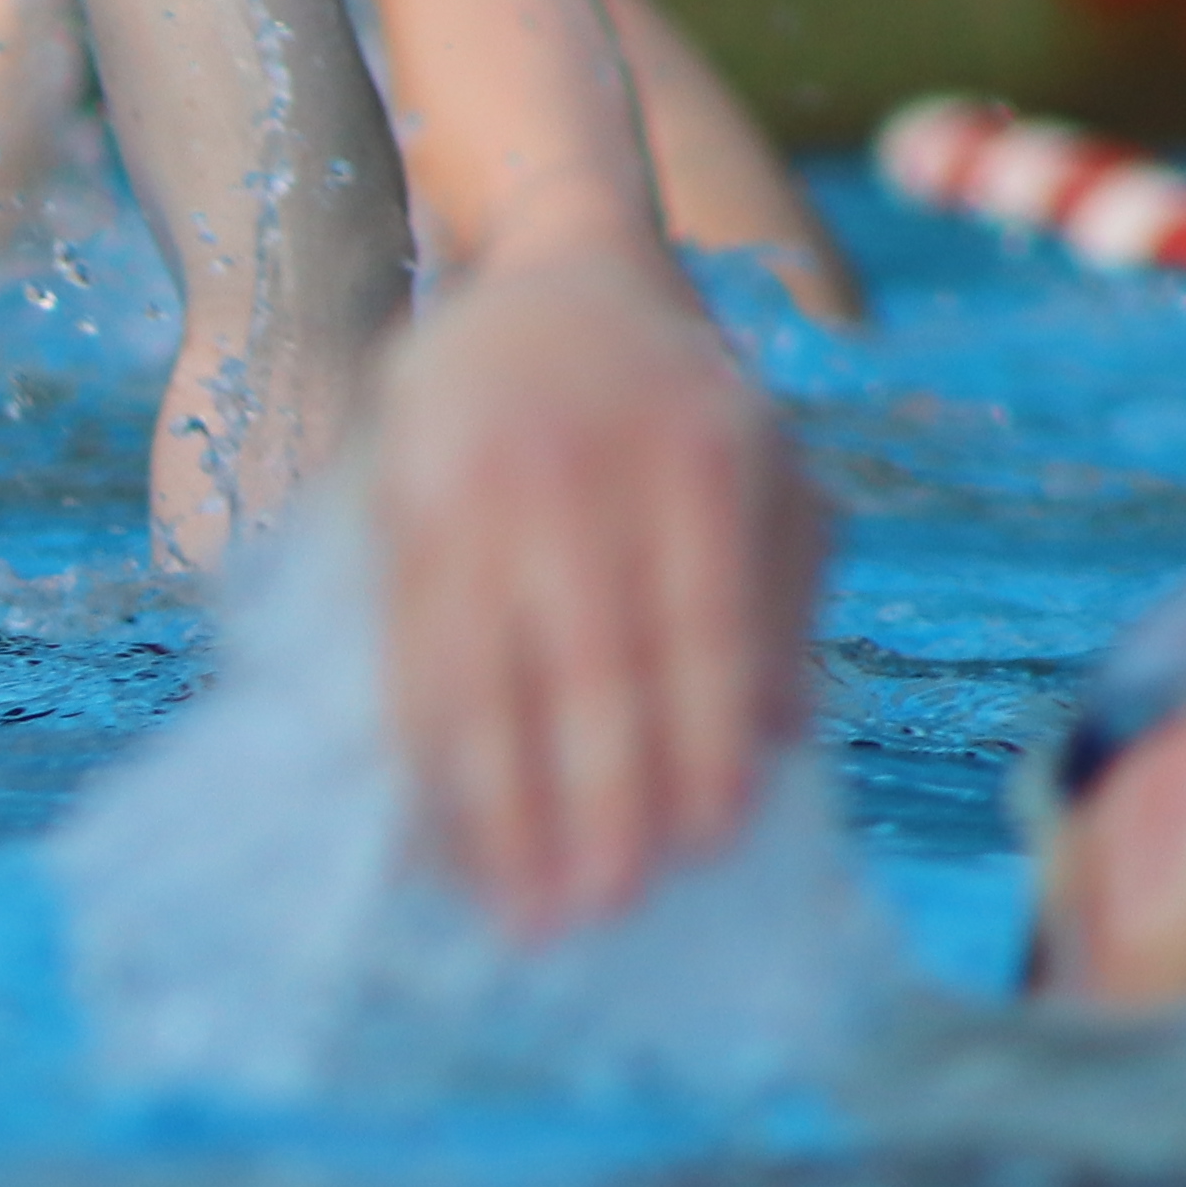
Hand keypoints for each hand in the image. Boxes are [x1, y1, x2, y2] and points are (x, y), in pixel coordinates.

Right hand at [367, 247, 817, 935]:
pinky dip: (424, 753)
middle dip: (592, 804)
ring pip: (483, 673)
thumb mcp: (768, 470)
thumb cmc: (678, 401)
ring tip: (510, 903)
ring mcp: (483, 486)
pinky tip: (439, 828)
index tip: (699, 851)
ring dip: (494, 806)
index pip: (702, 634)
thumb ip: (781, 597)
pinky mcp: (404, 506)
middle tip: (595, 914)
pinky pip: (410, 654)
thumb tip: (779, 742)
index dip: (698, 750)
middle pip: (588, 668)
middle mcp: (587, 471)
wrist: (551, 272)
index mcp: (703, 463)